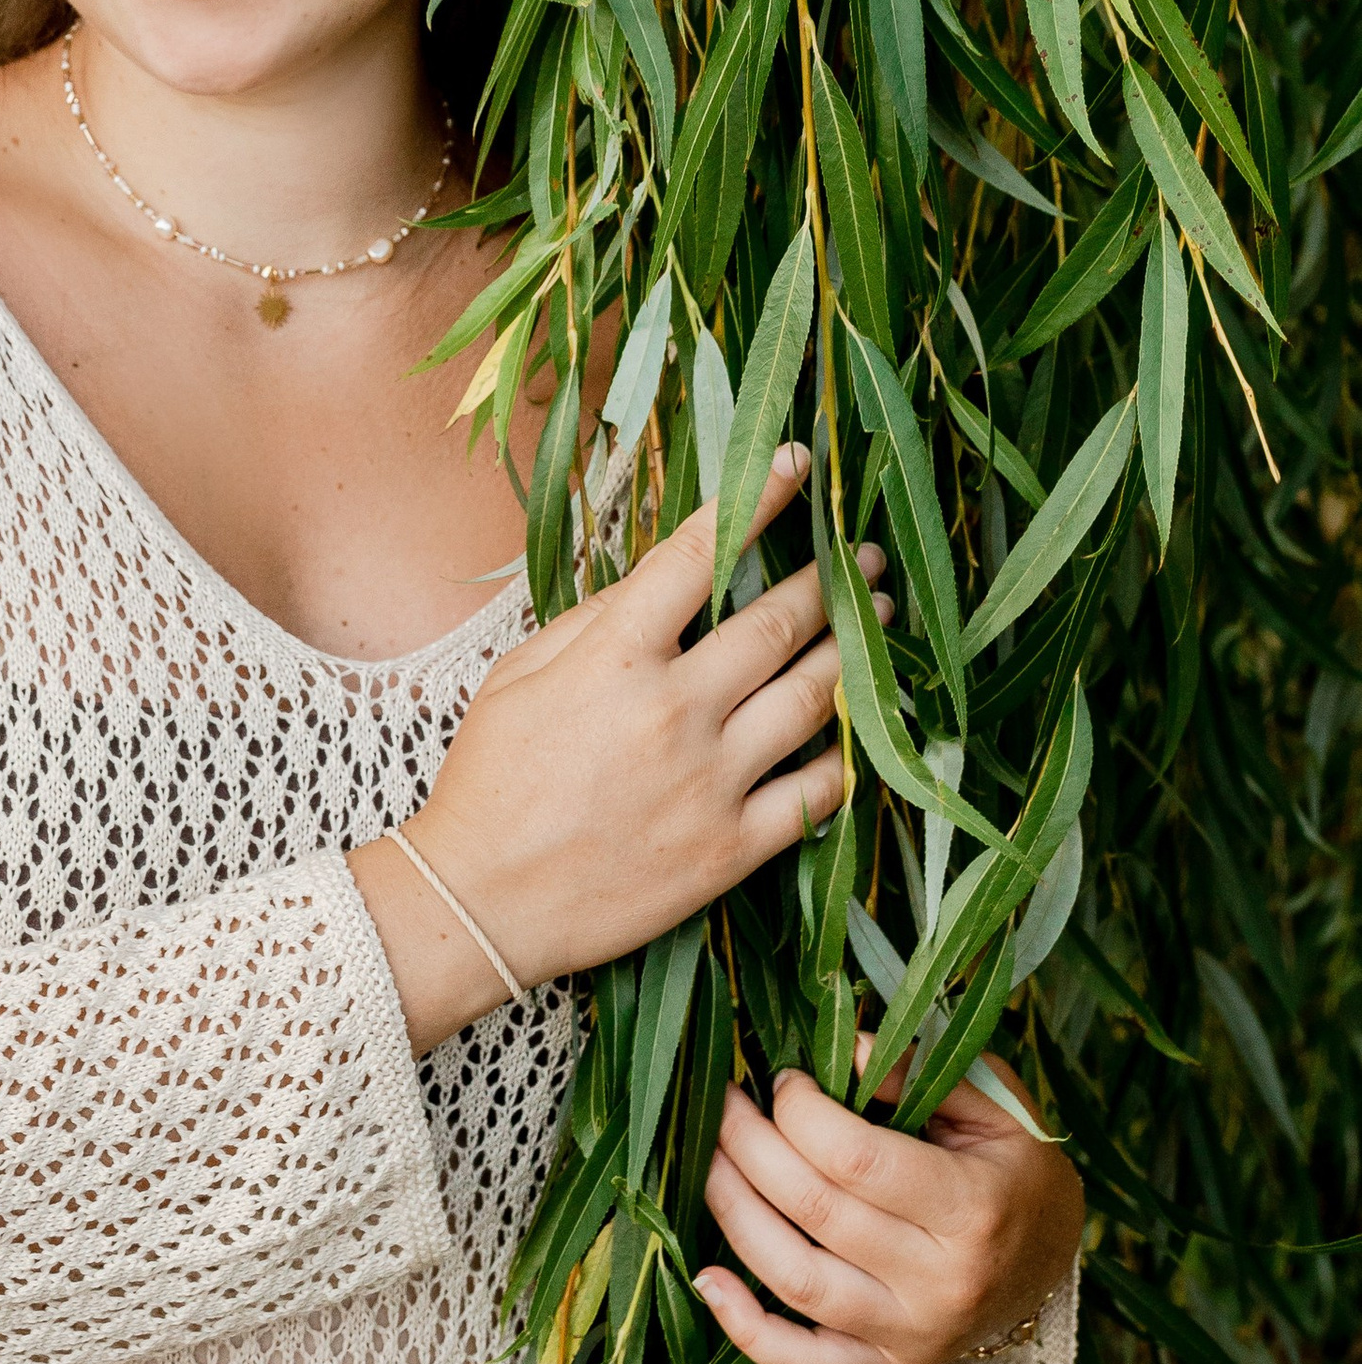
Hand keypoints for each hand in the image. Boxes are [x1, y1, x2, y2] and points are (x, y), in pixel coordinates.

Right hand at [355, 447, 882, 1051]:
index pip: (699, 555)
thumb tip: (661, 586)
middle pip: (778, 623)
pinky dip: (845, 756)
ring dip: (855, 651)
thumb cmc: (491, 779)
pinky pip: (816, 793)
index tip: (792, 463)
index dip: (754, 499)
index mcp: (616, 658)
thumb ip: (594, 623)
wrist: (483, 900)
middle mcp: (674, 710)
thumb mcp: (517, 675)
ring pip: (813, 698)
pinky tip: (860, 730)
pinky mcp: (731, 847)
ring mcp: (711, 781)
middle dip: (833, 580)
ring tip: (880, 623)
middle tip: (864, 556)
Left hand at [696, 1044, 1085, 1363]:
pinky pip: (807, 1363)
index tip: (785, 1078)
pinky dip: (748, 1330)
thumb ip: (922, 1069)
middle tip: (724, 1102)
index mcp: (971, 1209)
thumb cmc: (1014, 1168)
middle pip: (815, 1211)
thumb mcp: (996, 1103)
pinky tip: (706, 1279)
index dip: (800, 1110)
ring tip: (707, 1157)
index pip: (856, 1159)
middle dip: (750, 1145)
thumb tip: (844, 1050)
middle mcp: (940, 1284)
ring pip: (796, 1281)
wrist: (1051, 1263)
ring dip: (733, 1212)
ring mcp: (910, 1336)